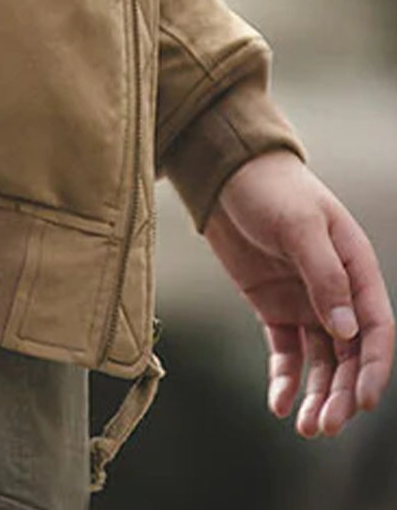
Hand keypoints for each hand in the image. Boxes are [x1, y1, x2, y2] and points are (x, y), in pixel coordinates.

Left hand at [203, 149, 393, 437]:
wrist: (227, 173)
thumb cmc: (272, 190)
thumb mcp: (300, 225)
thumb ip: (324, 275)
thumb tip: (347, 331)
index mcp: (356, 269)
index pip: (376, 328)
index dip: (374, 368)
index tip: (365, 402)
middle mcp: (336, 292)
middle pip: (350, 355)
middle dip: (343, 394)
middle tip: (327, 427)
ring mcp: (305, 302)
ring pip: (322, 362)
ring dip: (319, 395)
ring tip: (307, 429)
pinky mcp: (274, 308)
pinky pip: (286, 352)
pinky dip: (286, 380)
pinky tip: (279, 404)